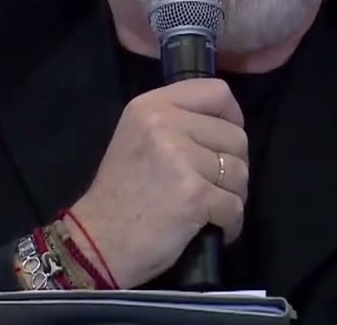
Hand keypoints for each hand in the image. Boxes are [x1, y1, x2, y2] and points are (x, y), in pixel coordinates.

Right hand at [66, 77, 247, 288]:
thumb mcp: (137, 138)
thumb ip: (177, 122)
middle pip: (236, 135)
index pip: (217, 92)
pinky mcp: (194, 194)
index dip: (231, 118)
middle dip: (233, 165)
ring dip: (232, 196)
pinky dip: (230, 223)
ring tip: (209, 209)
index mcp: (151, 105)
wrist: (96, 243)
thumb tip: (227, 127)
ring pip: (240, 171)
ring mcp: (181, 158)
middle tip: (213, 186)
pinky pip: (234, 205)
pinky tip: (214, 229)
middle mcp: (165, 123)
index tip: (223, 142)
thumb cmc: (119, 195)